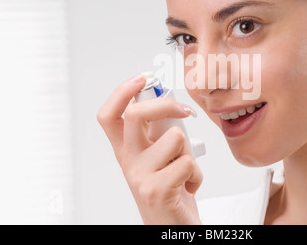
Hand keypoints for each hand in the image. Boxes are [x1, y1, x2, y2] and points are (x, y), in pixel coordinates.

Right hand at [97, 74, 202, 223]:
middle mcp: (128, 161)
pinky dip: (197, 174)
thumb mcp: (159, 156)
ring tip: (184, 168)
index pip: (109, 115)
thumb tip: (166, 99)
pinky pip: (187, 163)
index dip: (123, 91)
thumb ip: (158, 132)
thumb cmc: (170, 189)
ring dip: (189, 151)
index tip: (145, 77)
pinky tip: (188, 186)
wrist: (171, 228)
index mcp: (126, 149)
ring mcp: (139, 177)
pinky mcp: (155, 191)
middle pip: (136, 115)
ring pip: (175, 138)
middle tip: (185, 112)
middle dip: (167, 104)